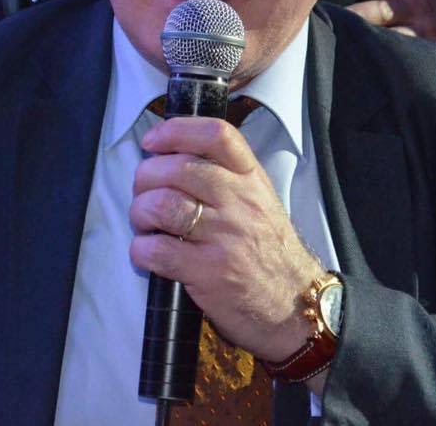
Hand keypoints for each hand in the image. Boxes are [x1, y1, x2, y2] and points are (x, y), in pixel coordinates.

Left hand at [130, 116, 323, 361]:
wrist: (295, 305)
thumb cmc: (268, 251)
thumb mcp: (259, 201)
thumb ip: (225, 175)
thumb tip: (172, 155)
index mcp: (251, 179)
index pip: (216, 135)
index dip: (176, 131)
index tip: (153, 142)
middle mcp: (240, 202)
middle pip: (178, 168)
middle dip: (146, 177)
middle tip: (143, 192)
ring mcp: (225, 238)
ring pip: (163, 205)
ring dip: (140, 212)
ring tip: (145, 222)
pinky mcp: (209, 273)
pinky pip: (158, 250)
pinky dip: (141, 249)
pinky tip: (147, 252)